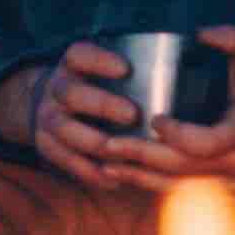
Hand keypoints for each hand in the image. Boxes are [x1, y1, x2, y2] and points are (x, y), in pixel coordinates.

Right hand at [0, 40, 140, 189]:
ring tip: (123, 153)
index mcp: (73, 64)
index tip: (126, 69)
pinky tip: (114, 180)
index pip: (79, 55)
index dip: (99, 61)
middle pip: (72, 94)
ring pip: (64, 130)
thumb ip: (136, 68)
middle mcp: (56, 88)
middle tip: (133, 114)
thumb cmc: (97, 85)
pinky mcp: (46, 145)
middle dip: (102, 105)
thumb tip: (189, 60)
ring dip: (95, 142)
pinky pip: (64, 160)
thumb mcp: (104, 68)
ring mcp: (47, 117)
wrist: (51, 104)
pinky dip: (89, 172)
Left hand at [91, 26, 234, 193]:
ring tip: (106, 160)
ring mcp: (232, 182)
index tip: (152, 118)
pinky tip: (121, 171)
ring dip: (139, 175)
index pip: (206, 143)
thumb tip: (200, 34)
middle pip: (184, 169)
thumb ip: (232, 36)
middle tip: (110, 143)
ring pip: (178, 186)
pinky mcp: (220, 190)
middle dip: (144, 157)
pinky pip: (180, 191)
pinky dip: (148, 183)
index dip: (177, 135)